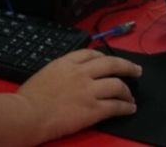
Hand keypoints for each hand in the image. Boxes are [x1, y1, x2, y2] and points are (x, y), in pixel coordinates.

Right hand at [17, 49, 140, 141]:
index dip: (104, 57)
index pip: (91, 53)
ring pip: (117, 85)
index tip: (110, 62)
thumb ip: (61, 71)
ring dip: (128, 91)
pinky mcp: (94, 109)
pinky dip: (126, 107)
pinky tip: (130, 109)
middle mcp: (81, 72)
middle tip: (136, 70)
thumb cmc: (31, 96)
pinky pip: (116, 106)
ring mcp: (89, 90)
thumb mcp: (46, 72)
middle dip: (126, 66)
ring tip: (131, 97)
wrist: (30, 113)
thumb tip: (69, 77)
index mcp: (67, 62)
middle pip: (111, 64)